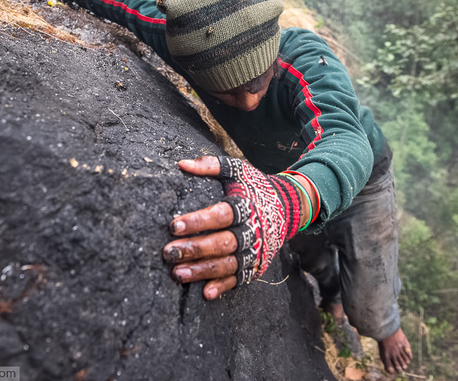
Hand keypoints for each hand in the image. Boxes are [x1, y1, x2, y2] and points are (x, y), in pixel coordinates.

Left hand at [162, 156, 302, 298]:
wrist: (288, 206)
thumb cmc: (254, 187)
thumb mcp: (237, 170)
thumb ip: (210, 166)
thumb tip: (182, 164)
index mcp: (245, 207)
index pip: (220, 215)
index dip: (198, 221)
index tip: (174, 225)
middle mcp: (251, 231)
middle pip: (222, 243)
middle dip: (194, 249)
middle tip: (169, 253)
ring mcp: (254, 252)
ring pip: (227, 264)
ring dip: (202, 271)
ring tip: (177, 274)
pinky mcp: (256, 266)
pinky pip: (238, 279)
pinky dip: (223, 287)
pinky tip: (206, 293)